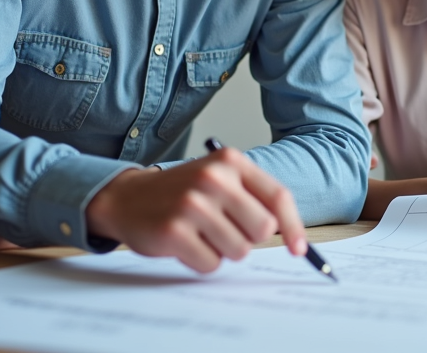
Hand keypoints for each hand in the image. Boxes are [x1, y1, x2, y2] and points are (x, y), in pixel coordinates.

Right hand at [85, 147, 306, 272]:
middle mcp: (213, 178)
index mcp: (230, 161)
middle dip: (248, 238)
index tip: (299, 250)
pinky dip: (202, 262)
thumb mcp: (219, 180)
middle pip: (262, 230)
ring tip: (200, 234)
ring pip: (239, 251)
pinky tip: (185, 244)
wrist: (126, 197)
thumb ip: (254, 199)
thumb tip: (294, 240)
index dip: (293, 227)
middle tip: (224, 230)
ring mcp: (193, 204)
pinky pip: (211, 265)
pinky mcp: (174, 230)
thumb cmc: (182, 193)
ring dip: (223, 251)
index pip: (278, 197)